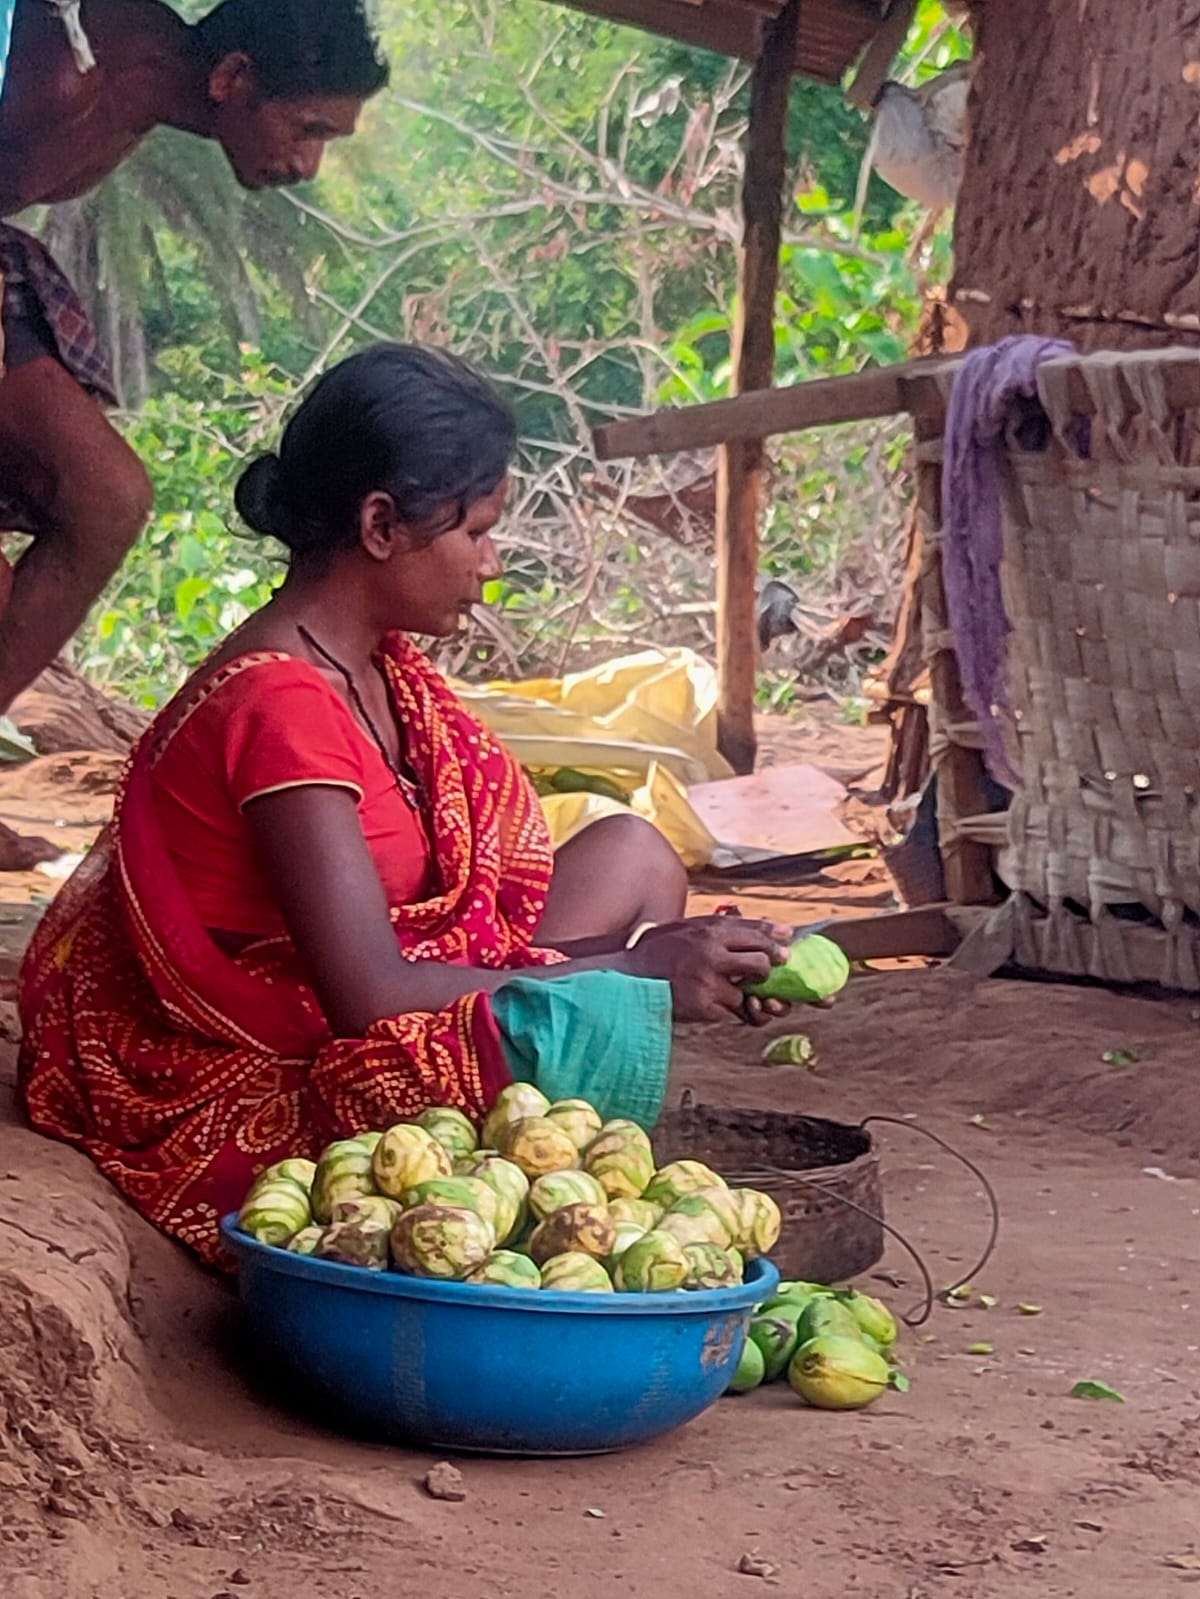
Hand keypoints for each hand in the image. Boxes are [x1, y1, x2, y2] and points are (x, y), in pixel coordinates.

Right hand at [624, 918, 789, 1024]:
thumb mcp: (690, 926)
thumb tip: (775, 928)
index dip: (775, 944)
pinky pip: (729, 1011)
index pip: (756, 934)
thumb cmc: (660, 949)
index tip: (784, 952)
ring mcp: (707, 983)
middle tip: (758, 975)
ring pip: (746, 993)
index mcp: (709, 931)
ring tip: (722, 989)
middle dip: (765, 972)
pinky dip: (723, 1008)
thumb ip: (728, 925)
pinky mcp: (702, 1007)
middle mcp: (711, 955)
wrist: (627, 977)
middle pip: (761, 964)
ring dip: (740, 994)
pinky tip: (706, 1000)